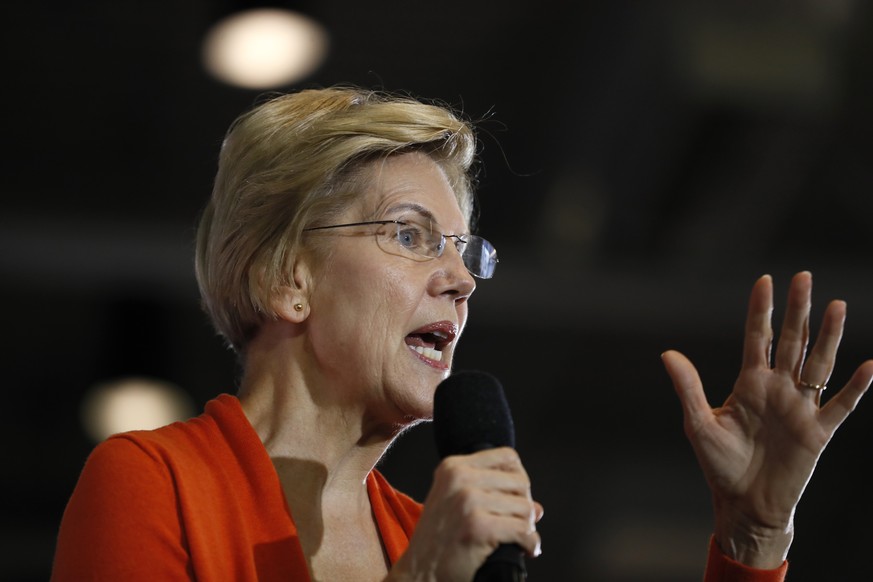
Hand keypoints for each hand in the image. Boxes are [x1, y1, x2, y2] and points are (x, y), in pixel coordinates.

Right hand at [389, 447, 542, 581]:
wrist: (419, 572)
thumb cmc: (438, 539)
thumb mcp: (453, 500)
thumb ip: (489, 494)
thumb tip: (536, 507)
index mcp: (453, 467)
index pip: (507, 457)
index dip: (519, 478)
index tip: (517, 496)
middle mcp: (459, 479)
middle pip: (520, 482)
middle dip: (525, 505)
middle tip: (519, 522)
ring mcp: (468, 501)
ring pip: (525, 507)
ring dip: (528, 526)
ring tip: (520, 537)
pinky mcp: (478, 527)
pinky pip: (522, 531)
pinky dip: (530, 543)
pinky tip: (525, 549)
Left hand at [662, 271, 872, 567]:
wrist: (744, 503)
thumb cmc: (719, 465)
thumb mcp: (699, 424)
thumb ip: (688, 388)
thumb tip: (667, 354)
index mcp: (749, 384)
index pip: (758, 338)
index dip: (762, 310)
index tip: (765, 280)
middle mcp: (777, 389)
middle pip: (791, 342)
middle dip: (797, 310)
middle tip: (804, 277)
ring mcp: (800, 408)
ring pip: (818, 364)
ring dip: (829, 336)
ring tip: (838, 305)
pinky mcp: (818, 432)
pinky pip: (841, 405)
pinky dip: (855, 386)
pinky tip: (870, 364)